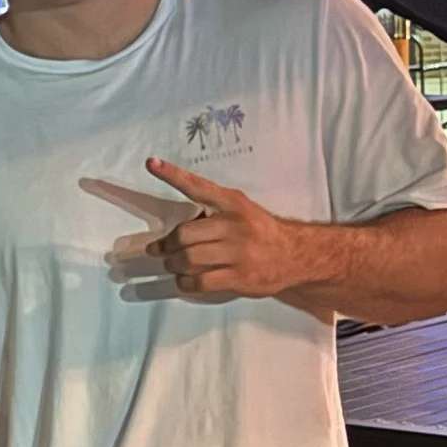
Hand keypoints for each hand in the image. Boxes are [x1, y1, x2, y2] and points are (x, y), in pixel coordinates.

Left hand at [141, 158, 313, 301]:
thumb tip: (172, 231)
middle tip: (159, 249)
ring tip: (172, 264)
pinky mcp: (239, 277)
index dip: (173, 175)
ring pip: (188, 258)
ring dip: (173, 264)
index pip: (198, 186)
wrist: (294, 255)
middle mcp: (234, 225)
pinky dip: (185, 282)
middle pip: (184, 234)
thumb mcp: (240, 210)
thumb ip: (212, 212)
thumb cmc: (259, 231)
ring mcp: (237, 253)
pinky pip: (200, 281)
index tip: (152, 164)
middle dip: (167, 245)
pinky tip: (185, 280)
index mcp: (233, 203)